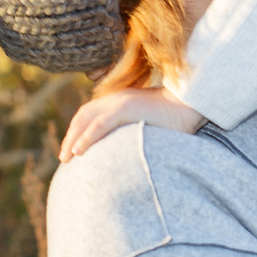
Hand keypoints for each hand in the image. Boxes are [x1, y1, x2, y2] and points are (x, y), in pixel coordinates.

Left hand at [60, 85, 204, 159]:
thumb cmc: (176, 117)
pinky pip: (101, 123)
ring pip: (88, 120)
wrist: (192, 104)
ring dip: (74, 139)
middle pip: (84, 116)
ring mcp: (121, 101)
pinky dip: (87, 137)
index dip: (78, 131)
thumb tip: (128, 150)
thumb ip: (134, 131)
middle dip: (71, 136)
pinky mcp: (127, 107)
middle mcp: (116, 99)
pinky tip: (79, 150)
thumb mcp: (149, 123)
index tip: (72, 150)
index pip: (90, 114)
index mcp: (120, 100)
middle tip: (64, 158)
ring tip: (67, 158)